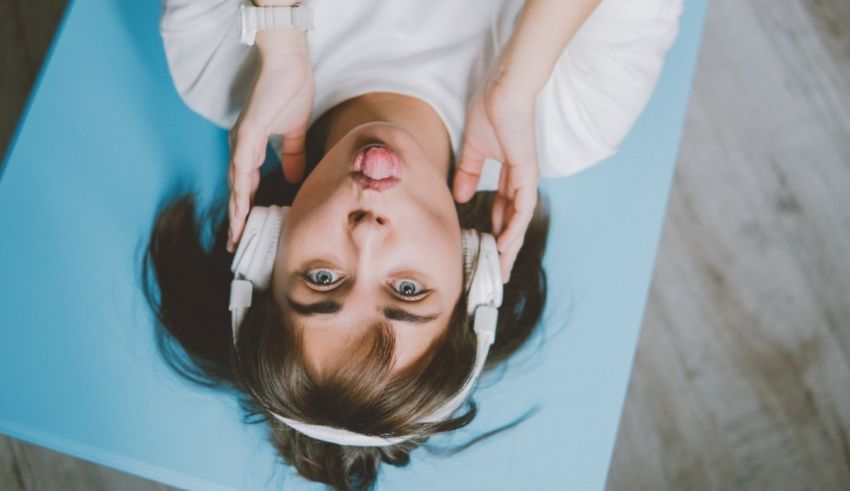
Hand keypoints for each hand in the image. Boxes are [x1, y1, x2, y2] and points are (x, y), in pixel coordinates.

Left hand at [227, 30, 313, 252]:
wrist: (289, 64)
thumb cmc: (290, 91)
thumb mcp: (293, 132)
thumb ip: (291, 156)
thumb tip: (294, 179)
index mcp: (250, 148)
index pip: (247, 186)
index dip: (246, 210)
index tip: (245, 233)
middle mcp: (241, 147)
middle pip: (237, 190)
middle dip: (235, 219)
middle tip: (233, 246)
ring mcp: (242, 140)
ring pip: (236, 183)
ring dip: (235, 210)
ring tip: (235, 235)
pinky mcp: (248, 132)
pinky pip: (244, 165)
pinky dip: (242, 187)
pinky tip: (243, 205)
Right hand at [453, 76, 539, 282]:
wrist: (504, 91)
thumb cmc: (491, 110)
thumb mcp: (474, 149)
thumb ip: (468, 173)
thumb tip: (459, 196)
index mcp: (509, 172)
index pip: (503, 208)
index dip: (495, 229)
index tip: (485, 250)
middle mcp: (520, 179)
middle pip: (513, 221)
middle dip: (504, 247)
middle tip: (497, 272)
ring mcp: (525, 178)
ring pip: (519, 220)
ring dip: (511, 246)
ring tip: (501, 268)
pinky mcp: (527, 174)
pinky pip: (522, 208)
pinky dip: (514, 228)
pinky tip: (505, 246)